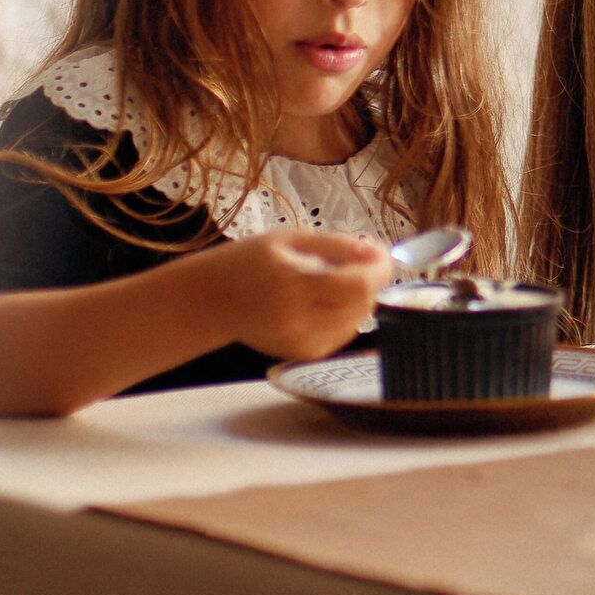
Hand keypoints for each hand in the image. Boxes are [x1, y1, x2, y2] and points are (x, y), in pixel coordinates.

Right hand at [204, 229, 390, 360]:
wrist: (212, 302)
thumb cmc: (249, 263)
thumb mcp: (290, 239)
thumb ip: (337, 245)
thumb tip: (379, 253)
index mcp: (291, 286)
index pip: (357, 286)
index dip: (379, 270)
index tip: (382, 253)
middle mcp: (297, 321)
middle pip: (362, 305)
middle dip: (371, 281)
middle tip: (359, 261)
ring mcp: (301, 342)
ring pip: (357, 320)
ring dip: (359, 298)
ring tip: (333, 279)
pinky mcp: (304, 354)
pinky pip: (344, 332)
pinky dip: (346, 314)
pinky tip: (324, 300)